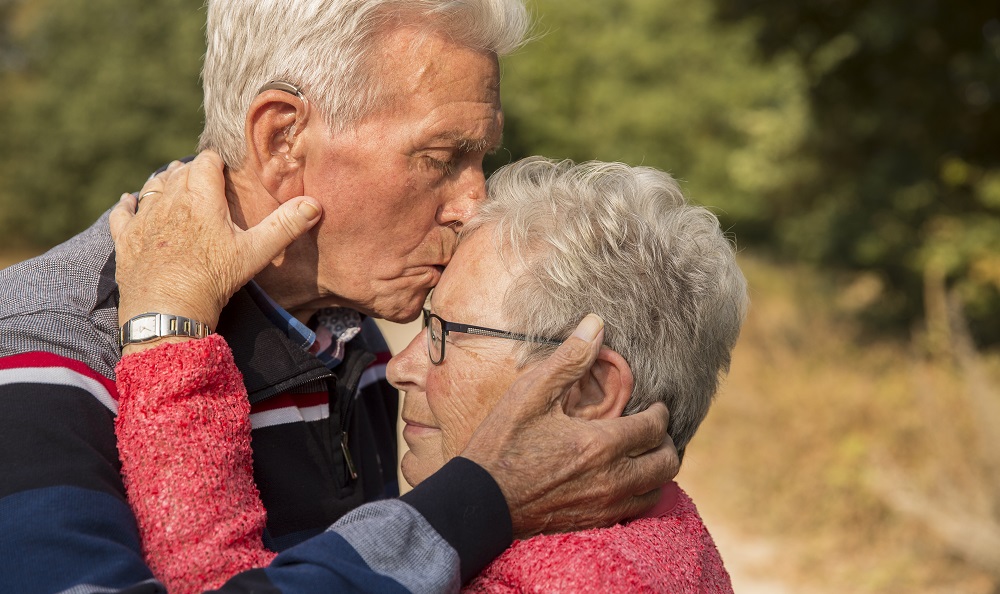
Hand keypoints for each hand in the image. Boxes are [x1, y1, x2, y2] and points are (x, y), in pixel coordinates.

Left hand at [110, 151, 321, 341]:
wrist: (168, 311)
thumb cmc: (213, 279)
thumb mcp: (255, 253)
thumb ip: (285, 226)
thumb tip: (314, 204)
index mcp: (200, 196)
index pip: (206, 161)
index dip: (215, 161)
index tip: (223, 166)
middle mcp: (169, 200)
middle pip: (178, 171)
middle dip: (191, 170)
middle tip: (203, 177)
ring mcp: (144, 219)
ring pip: (152, 186)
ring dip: (164, 182)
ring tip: (174, 184)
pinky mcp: (126, 238)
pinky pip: (123, 212)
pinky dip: (129, 204)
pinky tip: (131, 202)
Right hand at [461, 314, 679, 537]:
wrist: (479, 500)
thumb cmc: (502, 443)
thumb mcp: (530, 394)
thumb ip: (569, 360)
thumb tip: (596, 324)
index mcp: (600, 444)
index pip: (655, 427)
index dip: (660, 411)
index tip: (653, 404)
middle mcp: (611, 480)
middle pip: (666, 463)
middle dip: (665, 441)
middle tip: (651, 427)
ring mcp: (604, 506)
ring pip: (656, 490)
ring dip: (655, 469)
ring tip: (640, 452)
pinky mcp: (593, 523)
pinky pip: (636, 510)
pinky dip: (639, 492)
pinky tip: (623, 478)